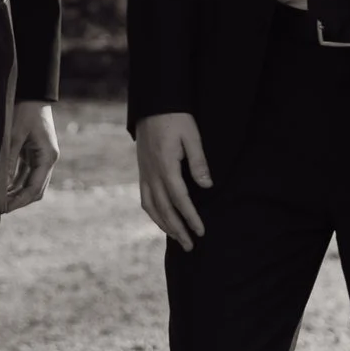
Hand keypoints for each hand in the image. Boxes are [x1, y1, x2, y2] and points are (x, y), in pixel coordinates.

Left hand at [0, 101, 59, 213]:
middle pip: (35, 189)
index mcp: (47, 157)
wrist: (33, 92)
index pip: (34, 189)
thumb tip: (0, 185)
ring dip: (17, 192)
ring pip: (31, 182)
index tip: (2, 208)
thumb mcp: (14, 135)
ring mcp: (42, 156)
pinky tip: (3, 187)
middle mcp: (48, 160)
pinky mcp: (35, 151)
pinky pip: (26, 172)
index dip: (18, 201)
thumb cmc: (24, 110)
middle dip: (18, 200)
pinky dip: (16, 181)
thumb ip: (8, 161)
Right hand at [135, 112, 210, 248]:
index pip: (180, 199)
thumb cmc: (176, 118)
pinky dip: (153, 213)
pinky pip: (145, 198)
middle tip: (191, 246)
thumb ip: (199, 162)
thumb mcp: (192, 136)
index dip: (191, 217)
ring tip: (177, 239)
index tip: (201, 231)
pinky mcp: (142, 171)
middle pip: (164, 209)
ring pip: (152, 207)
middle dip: (178, 229)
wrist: (153, 105)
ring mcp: (145, 173)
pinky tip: (161, 220)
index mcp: (166, 166)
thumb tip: (207, 186)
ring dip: (164, 225)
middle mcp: (152, 173)